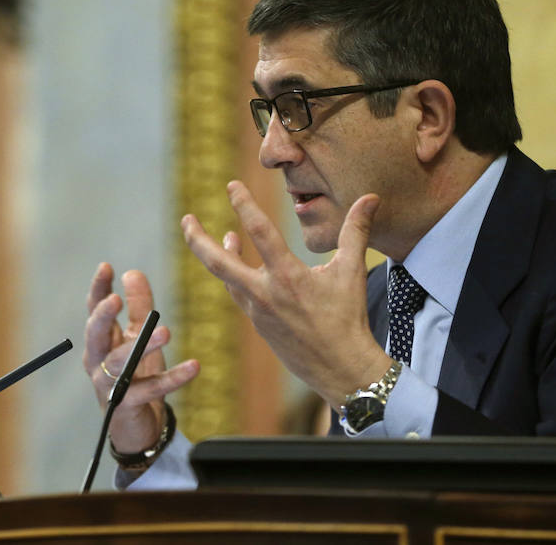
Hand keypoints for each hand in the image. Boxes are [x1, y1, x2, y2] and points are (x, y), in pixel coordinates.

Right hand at [82, 263, 198, 452]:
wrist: (136, 426)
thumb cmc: (134, 374)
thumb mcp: (138, 337)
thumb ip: (138, 307)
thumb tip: (133, 272)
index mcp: (101, 340)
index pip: (94, 310)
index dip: (98, 289)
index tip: (106, 267)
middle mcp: (98, 361)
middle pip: (95, 335)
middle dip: (103, 317)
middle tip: (115, 301)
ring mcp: (110, 384)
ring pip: (121, 362)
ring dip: (143, 345)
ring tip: (166, 331)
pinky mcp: (128, 405)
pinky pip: (151, 389)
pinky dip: (173, 378)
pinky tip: (194, 366)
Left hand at [180, 181, 389, 408]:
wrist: (342, 370)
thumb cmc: (349, 319)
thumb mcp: (353, 271)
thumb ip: (356, 231)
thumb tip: (370, 198)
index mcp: (288, 276)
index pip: (259, 232)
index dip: (244, 205)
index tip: (231, 186)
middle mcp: (265, 294)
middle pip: (218, 263)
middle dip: (198, 239)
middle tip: (185, 220)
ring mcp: (258, 312)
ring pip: (228, 279)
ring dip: (220, 256)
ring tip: (223, 239)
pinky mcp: (259, 327)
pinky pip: (240, 296)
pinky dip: (236, 278)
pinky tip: (243, 270)